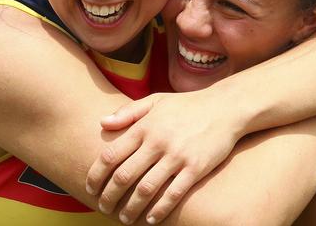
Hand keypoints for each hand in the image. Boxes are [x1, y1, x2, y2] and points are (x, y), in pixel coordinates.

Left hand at [86, 89, 244, 223]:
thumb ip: (128, 112)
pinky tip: (151, 220)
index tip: (90, 188)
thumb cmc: (187, 105)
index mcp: (145, 126)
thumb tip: (101, 122)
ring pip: (146, 190)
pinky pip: (173, 195)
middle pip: (124, 176)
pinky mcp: (195, 168)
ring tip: (124, 217)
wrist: (225, 107)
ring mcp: (177, 156)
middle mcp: (157, 142)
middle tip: (104, 207)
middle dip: (110, 196)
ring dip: (131, 208)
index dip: (97, 175)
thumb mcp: (155, 101)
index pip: (111, 154)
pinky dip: (159, 210)